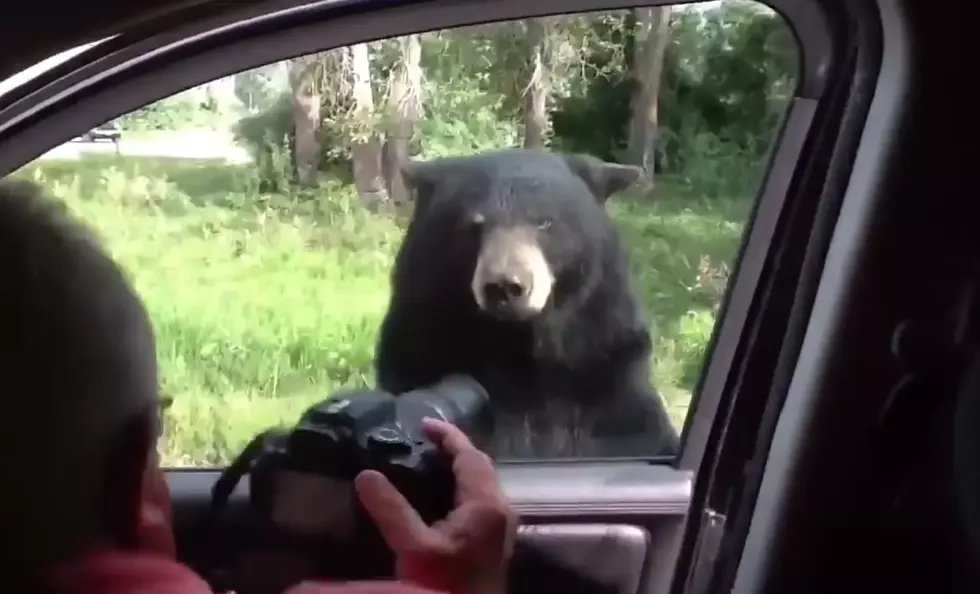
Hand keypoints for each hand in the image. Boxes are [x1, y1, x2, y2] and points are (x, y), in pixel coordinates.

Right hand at [354, 418, 516, 593]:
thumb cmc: (446, 586)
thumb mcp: (414, 548)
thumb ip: (391, 509)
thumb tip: (366, 475)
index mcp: (486, 503)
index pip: (470, 455)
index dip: (448, 436)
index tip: (424, 423)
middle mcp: (500, 508)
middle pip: (480, 466)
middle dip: (455, 449)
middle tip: (424, 442)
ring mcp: (501, 526)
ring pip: (483, 483)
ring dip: (460, 468)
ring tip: (429, 464)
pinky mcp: (494, 542)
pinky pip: (481, 500)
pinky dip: (462, 487)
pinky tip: (441, 498)